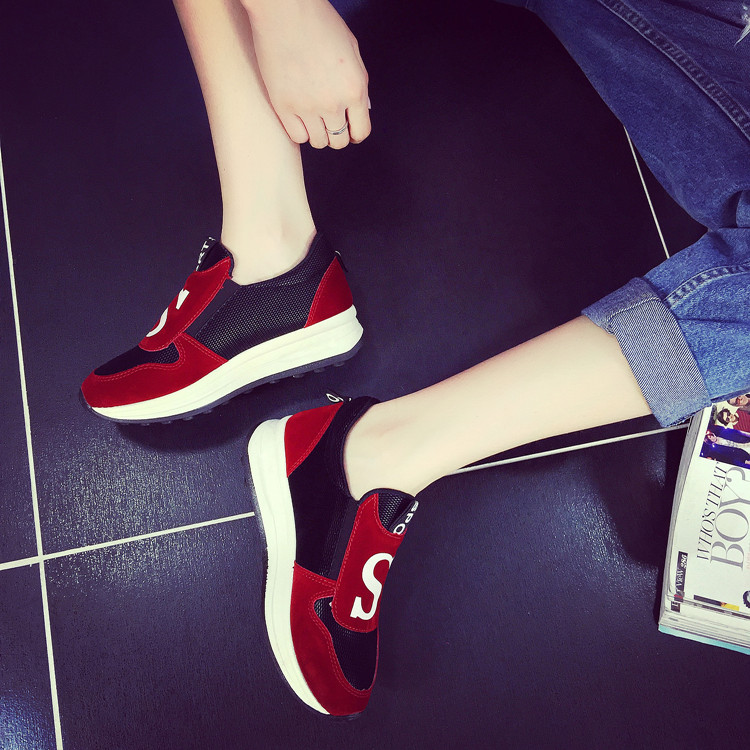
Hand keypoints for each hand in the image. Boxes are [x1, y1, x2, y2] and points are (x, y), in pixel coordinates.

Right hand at [245, 0, 370, 148]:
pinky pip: (297, 137)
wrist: (285, 10)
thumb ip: (359, 80)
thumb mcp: (352, 49)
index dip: (356, 134)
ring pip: (318, 142)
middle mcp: (333, 102)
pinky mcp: (283, 106)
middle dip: (337, 134)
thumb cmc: (318, 21)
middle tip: (330, 124)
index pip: (361, 130)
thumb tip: (362, 107)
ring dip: (318, 134)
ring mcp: (307, 107)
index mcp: (354, 88)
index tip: (351, 132)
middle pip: (339, 140)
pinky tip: (299, 118)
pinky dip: (300, 132)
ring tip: (313, 118)